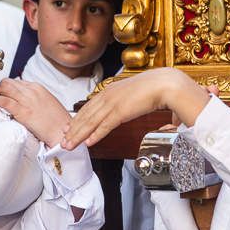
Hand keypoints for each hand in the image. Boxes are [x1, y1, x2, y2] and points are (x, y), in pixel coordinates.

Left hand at [0, 79, 70, 147]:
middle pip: (8, 82)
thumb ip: (36, 99)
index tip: (4, 92)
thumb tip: (24, 101)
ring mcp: (26, 100)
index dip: (8, 86)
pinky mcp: (22, 111)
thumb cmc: (58, 121)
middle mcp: (31, 91)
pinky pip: (3, 101)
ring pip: (3, 88)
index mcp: (38, 88)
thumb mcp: (48, 103)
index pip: (17, 81)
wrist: (62, 132)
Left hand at [62, 68, 209, 149]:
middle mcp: (109, 95)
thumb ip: (134, 105)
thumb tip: (131, 114)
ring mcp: (114, 103)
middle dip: (73, 129)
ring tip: (69, 145)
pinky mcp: (121, 111)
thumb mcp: (139, 95)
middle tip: (63, 139)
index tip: (69, 127)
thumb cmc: (159, 88)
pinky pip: (105, 126)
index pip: (90, 106)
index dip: (78, 118)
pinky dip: (95, 135)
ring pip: (91, 122)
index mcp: (112, 90)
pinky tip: (87, 143)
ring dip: (78, 135)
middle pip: (86, 114)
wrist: (167, 83)